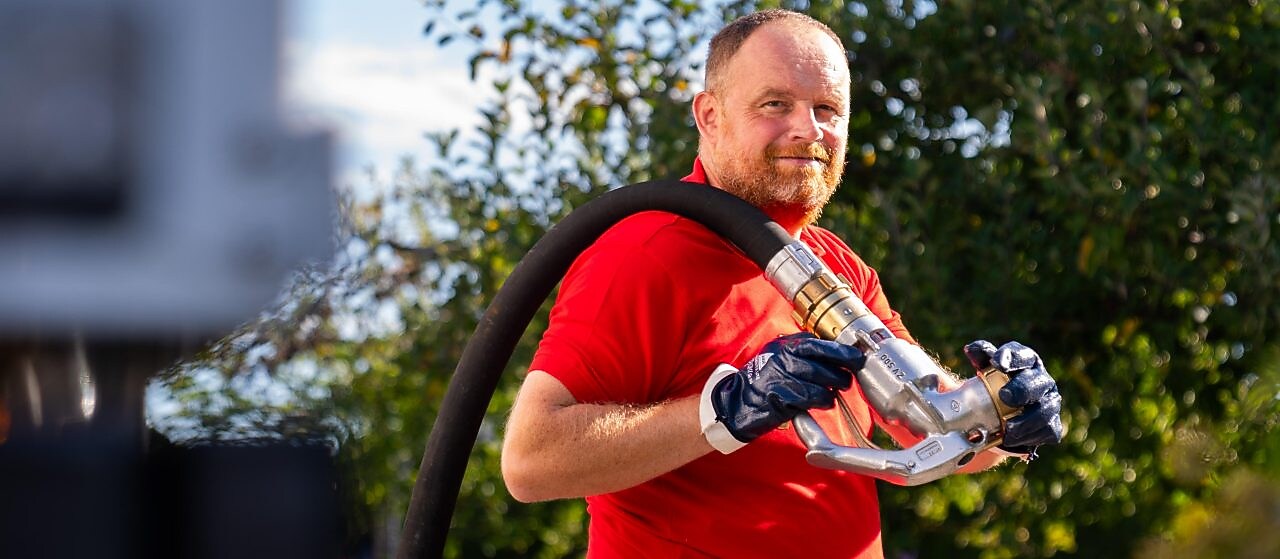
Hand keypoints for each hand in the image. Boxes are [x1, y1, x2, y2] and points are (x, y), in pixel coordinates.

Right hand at [700, 333, 863, 452]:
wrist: (736, 401)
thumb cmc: (764, 380)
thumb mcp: (780, 356)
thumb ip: (805, 352)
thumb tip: (838, 354)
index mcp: (787, 345)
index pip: (821, 344)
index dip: (843, 352)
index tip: (857, 357)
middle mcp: (785, 357)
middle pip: (826, 363)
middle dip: (842, 373)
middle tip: (846, 380)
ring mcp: (783, 376)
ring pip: (823, 382)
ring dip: (832, 390)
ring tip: (831, 394)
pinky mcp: (783, 396)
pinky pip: (812, 398)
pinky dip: (822, 401)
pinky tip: (821, 402)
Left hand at [964, 340, 1064, 454]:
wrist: (1006, 415)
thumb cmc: (995, 385)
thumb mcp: (986, 368)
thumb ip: (980, 357)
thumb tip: (970, 350)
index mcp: (1028, 363)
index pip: (1023, 355)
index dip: (1012, 357)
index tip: (998, 363)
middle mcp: (1042, 381)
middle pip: (1037, 383)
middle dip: (1022, 389)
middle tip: (1004, 396)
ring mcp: (1050, 403)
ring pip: (1045, 410)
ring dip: (1026, 420)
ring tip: (1008, 427)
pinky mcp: (1052, 425)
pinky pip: (1047, 431)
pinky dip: (1030, 436)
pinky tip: (1013, 439)